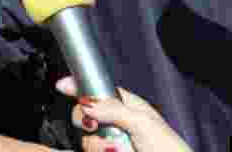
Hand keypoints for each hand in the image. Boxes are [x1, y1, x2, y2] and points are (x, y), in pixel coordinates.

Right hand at [56, 77, 190, 151]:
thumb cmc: (169, 149)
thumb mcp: (142, 122)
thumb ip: (113, 109)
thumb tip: (86, 103)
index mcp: (126, 105)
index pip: (97, 89)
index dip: (78, 86)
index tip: (62, 86)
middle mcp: (115, 122)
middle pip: (84, 114)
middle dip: (86, 120)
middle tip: (95, 126)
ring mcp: (110, 141)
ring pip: (86, 137)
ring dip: (100, 144)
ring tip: (120, 149)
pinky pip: (90, 150)